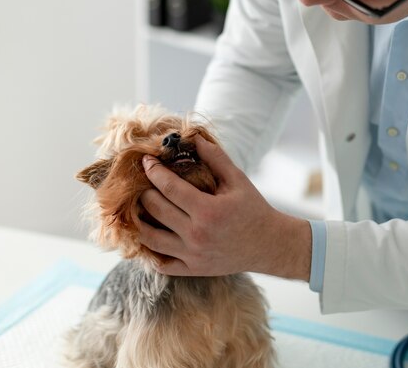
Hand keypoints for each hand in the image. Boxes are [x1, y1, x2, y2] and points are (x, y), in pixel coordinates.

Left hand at [138, 134, 311, 279]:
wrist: (269, 245)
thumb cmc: (253, 209)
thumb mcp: (238, 180)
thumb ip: (215, 157)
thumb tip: (193, 137)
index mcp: (209, 211)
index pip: (169, 187)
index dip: (153, 171)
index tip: (146, 161)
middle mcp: (197, 234)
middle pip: (155, 210)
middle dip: (143, 192)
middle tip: (141, 182)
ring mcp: (193, 255)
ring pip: (149, 238)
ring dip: (138, 221)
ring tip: (138, 208)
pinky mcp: (192, 269)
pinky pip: (160, 263)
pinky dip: (149, 251)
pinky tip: (149, 235)